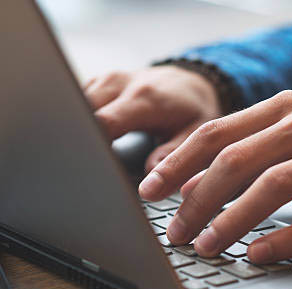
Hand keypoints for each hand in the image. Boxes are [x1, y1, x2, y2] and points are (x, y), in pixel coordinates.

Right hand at [84, 66, 221, 171]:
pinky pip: (77, 100)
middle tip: (84, 165)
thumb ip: (171, 156)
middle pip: (79, 110)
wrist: (189, 83)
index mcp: (144, 99)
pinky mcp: (99, 84)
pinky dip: (78, 120)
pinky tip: (86, 137)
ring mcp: (106, 81)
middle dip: (78, 138)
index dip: (91, 146)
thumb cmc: (192, 111)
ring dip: (77, 128)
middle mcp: (120, 84)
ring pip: (74, 104)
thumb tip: (149, 180)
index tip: (89, 167)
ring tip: (84, 152)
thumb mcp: (194, 135)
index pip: (103, 122)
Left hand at [138, 90, 291, 262]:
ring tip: (206, 247)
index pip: (216, 133)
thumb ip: (242, 160)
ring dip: (232, 221)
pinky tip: (257, 255)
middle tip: (175, 232)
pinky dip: (285, 239)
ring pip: (272, 187)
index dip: (178, 163)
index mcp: (283, 108)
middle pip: (236, 160)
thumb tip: (189, 186)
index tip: (149, 190)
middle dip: (197, 200)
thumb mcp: (288, 146)